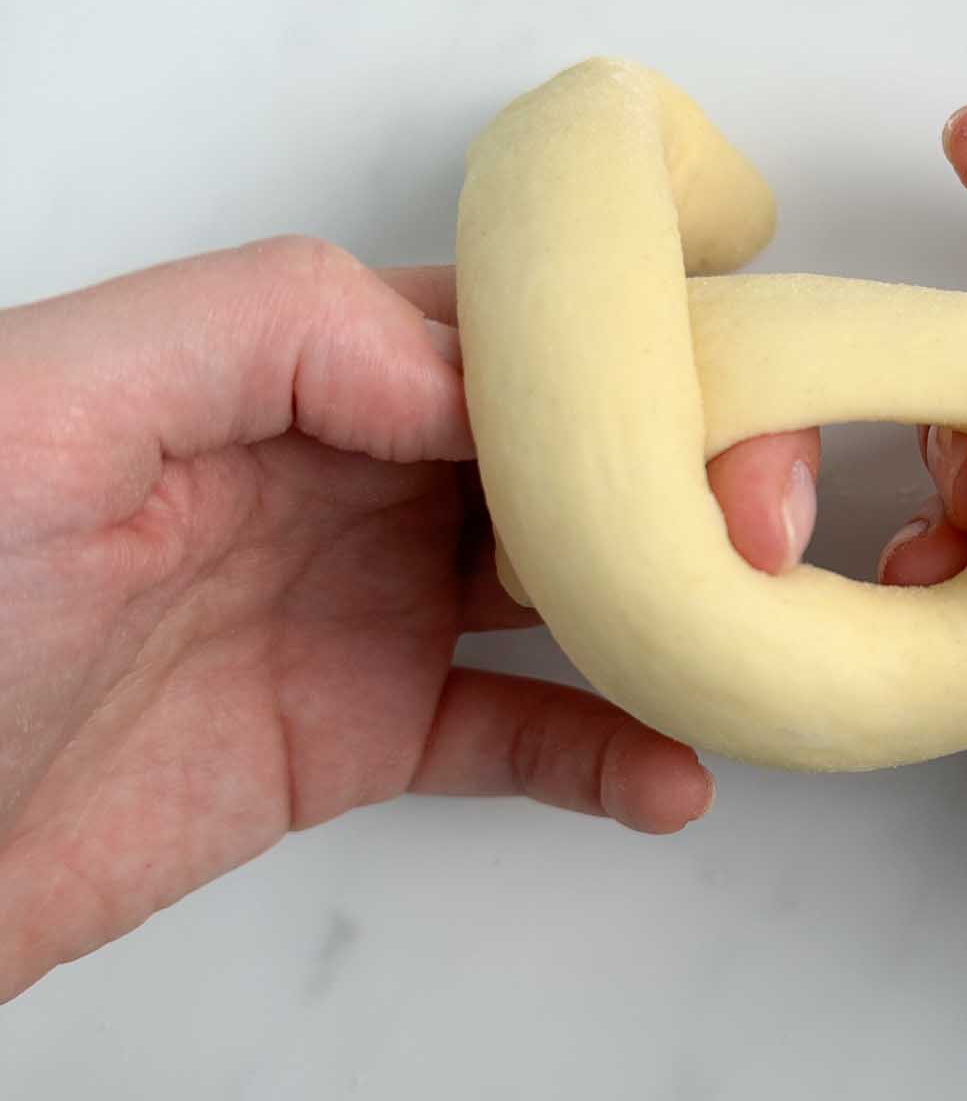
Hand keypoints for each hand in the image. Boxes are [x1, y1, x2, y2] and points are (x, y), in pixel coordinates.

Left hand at [0, 240, 811, 1002]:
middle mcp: (340, 472)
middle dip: (687, 467)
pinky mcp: (353, 738)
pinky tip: (675, 778)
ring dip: (676, 602)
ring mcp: (355, 608)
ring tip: (760, 639)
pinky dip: (608, 754)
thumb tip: (469, 377)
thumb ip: (262, 332)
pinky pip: (513, 734)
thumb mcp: (45, 407)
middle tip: (762, 536)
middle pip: (562, 445)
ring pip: (566, 583)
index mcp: (282, 366)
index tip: (714, 406)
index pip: (495, 323)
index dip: (622, 346)